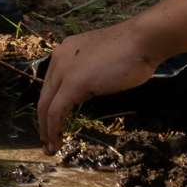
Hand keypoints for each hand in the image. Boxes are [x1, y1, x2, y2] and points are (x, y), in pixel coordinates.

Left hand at [35, 21, 164, 150]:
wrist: (142, 40)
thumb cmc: (132, 49)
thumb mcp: (102, 61)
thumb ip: (90, 72)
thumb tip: (88, 90)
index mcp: (66, 51)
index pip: (51, 84)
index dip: (50, 105)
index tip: (53, 122)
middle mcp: (59, 58)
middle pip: (44, 95)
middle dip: (43, 120)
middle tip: (48, 140)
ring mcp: (64, 70)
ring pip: (46, 105)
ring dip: (47, 128)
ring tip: (51, 146)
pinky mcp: (73, 83)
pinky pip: (56, 110)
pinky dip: (53, 128)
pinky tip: (57, 141)